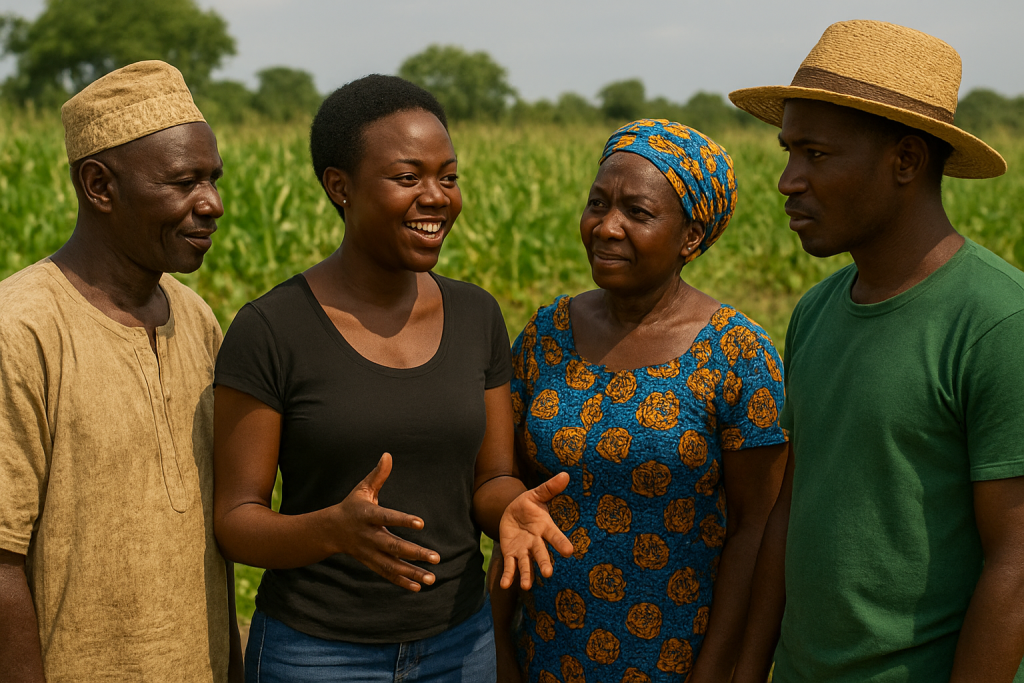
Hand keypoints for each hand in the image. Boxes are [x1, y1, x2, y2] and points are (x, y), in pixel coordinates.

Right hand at [328, 453, 439, 591]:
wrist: (329, 530)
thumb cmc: (352, 506)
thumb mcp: (362, 489)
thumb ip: (377, 475)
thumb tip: (388, 454)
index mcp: (367, 516)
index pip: (387, 518)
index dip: (403, 520)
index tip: (421, 523)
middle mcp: (369, 537)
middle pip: (393, 547)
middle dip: (415, 553)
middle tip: (436, 557)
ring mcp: (369, 553)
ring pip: (392, 565)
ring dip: (412, 572)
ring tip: (433, 578)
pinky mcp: (371, 562)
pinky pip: (387, 574)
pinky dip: (401, 581)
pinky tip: (418, 586)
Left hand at [498, 471, 573, 589]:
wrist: (513, 513)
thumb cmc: (529, 504)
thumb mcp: (536, 494)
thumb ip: (549, 488)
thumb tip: (565, 474)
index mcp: (544, 527)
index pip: (554, 535)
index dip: (561, 543)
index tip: (569, 551)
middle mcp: (536, 542)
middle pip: (540, 554)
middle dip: (544, 563)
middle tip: (548, 573)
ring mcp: (524, 550)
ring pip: (526, 564)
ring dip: (526, 575)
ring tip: (525, 586)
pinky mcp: (511, 553)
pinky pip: (510, 566)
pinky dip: (508, 576)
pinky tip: (504, 585)